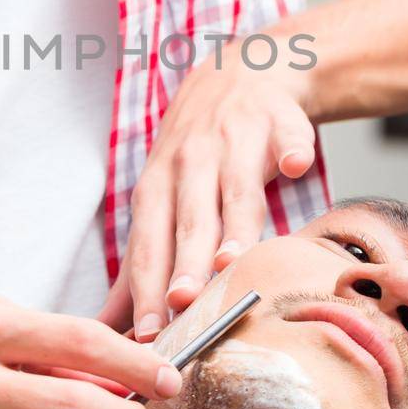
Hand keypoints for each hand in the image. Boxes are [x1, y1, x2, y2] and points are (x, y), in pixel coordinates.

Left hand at [97, 39, 317, 339]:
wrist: (238, 76)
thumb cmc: (195, 154)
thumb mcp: (159, 200)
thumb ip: (142, 265)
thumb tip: (110, 332)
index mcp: (158, 187)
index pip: (149, 244)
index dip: (147, 288)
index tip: (148, 332)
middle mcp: (191, 163)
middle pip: (190, 222)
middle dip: (185, 264)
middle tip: (183, 303)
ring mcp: (235, 139)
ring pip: (235, 189)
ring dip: (234, 223)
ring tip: (232, 259)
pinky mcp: (279, 122)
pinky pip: (288, 136)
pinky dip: (292, 150)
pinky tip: (297, 165)